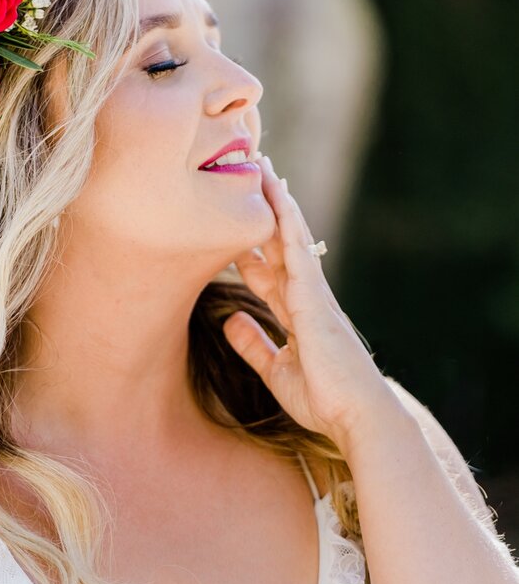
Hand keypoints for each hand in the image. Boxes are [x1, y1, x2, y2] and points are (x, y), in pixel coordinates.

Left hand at [223, 158, 398, 443]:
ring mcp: (313, 294)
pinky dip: (287, 223)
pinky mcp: (315, 298)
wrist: (356, 416)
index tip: (230, 227)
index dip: (248, 249)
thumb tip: (228, 320)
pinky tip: (277, 197)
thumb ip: (253, 344)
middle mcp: (305, 298)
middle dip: (262, 213)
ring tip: (261, 168)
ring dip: (275, 203)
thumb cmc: (323, 398)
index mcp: (296, 315)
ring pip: (290, 238)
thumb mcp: (274, 370)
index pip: (267, 272)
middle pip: (278, 245)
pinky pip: (298, 251)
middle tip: (246, 177)